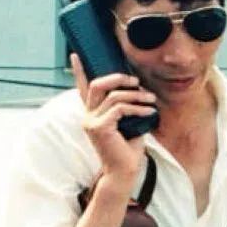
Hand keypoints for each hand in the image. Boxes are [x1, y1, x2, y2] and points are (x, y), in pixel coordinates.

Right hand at [70, 53, 155, 178]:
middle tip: (136, 82)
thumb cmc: (128, 148)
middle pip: (97, 85)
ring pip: (114, 96)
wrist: (125, 172)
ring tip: (151, 100)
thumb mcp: (128, 122)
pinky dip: (137, 108)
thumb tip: (137, 88)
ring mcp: (91, 122)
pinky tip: (150, 112)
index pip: (83, 88)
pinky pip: (120, 109)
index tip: (75, 55)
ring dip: (136, 95)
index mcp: (93, 113)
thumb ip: (126, 106)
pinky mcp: (99, 128)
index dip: (79, 71)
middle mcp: (88, 116)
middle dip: (118, 78)